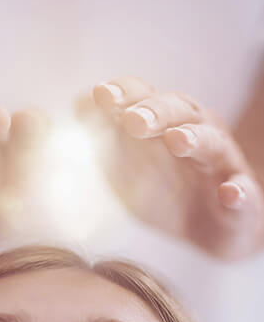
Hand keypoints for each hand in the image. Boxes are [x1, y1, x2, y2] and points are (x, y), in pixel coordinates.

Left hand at [80, 76, 263, 259]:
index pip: (143, 97)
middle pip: (178, 111)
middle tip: (132, 121)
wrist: (203, 228)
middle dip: (155, 112)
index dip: (124, 93)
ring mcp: (219, 164)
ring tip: (176, 141)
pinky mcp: (240, 198)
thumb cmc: (162, 189)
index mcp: (162, 124)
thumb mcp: (124, 164)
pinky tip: (229, 193)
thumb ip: (103, 136)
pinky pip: (242, 191)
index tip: (100, 95)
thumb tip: (77, 104)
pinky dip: (237, 191)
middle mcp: (193, 134)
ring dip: (195, 139)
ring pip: (212, 143)